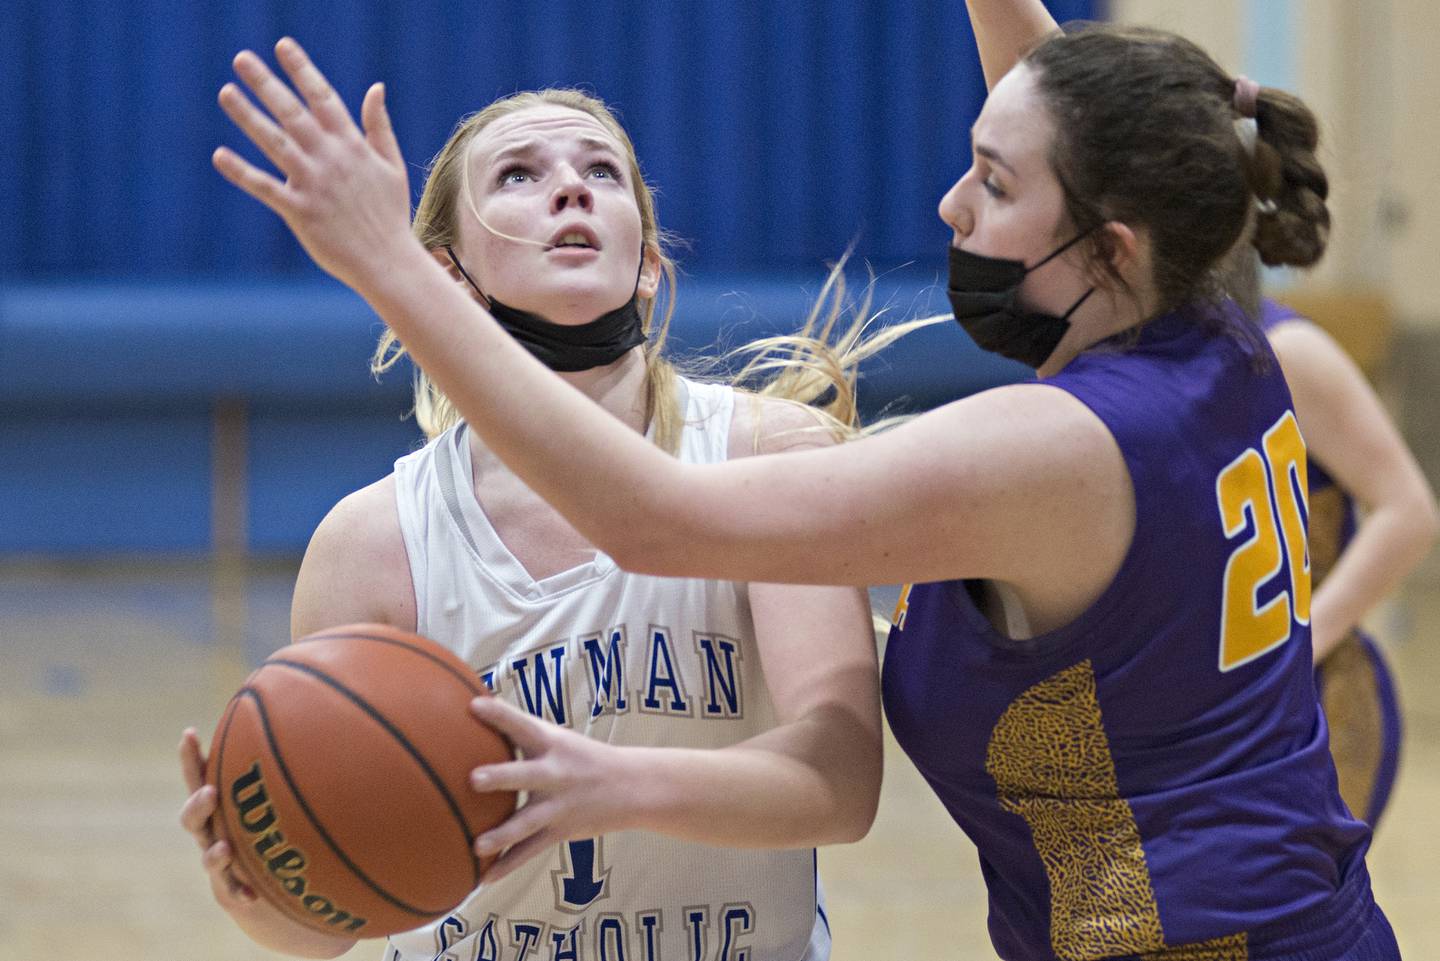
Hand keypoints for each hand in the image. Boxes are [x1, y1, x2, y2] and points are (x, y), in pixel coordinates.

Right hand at [177, 727, 262, 911]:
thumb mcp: (267, 797)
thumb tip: (301, 713)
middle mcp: (211, 832)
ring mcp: (218, 860)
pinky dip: (240, 891)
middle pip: (192, 818)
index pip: (199, 778)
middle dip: (198, 804)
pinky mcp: (230, 888)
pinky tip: (251, 895)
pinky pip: (232, 891)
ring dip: (215, 852)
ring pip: (209, 856)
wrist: (263, 882)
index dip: (191, 758)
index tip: (191, 733)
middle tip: (211, 792)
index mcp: (217, 806)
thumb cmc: (263, 827)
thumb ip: (276, 768)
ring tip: (225, 848)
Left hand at [212, 38, 414, 294]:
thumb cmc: (390, 214)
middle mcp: (331, 159)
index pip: (324, 98)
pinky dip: (242, 172)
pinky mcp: (300, 212)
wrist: (388, 261)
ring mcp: (314, 185)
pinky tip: (219, 155)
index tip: (283, 46)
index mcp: (353, 146)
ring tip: (226, 92)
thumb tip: (375, 87)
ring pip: (275, 143)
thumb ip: (379, 126)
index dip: (302, 70)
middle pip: (293, 113)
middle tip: (241, 59)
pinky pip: (265, 188)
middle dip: (267, 83)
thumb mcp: (391, 165)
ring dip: (249, 117)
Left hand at [467, 698, 633, 882]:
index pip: (522, 724)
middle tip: (474, 779)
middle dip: (500, 777)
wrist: (631, 786)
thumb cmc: (581, 756)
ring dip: (502, 834)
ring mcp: (558, 805)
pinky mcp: (560, 831)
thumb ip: (520, 728)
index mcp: (551, 743)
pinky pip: (530, 850)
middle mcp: (555, 773)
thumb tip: (474, 705)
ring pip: (527, 821)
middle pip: (525, 775)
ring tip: (477, 846)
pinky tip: (483, 877)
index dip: (499, 715)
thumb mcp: (558, 737)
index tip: (474, 705)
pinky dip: (507, 865)